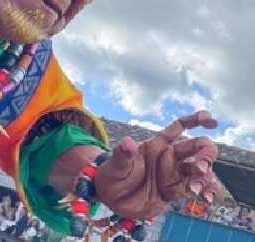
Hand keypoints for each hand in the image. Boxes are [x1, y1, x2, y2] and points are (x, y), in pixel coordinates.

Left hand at [95, 110, 219, 219]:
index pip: (179, 127)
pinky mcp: (176, 190)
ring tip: (198, 187)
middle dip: (206, 152)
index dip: (195, 120)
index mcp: (155, 145)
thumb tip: (128, 142)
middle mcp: (168, 157)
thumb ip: (123, 155)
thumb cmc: (112, 177)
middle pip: (195, 147)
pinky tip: (208, 197)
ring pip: (200, 168)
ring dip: (206, 175)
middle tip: (202, 166)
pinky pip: (197, 187)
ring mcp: (173, 173)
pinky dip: (206, 190)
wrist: (112, 201)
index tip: (210, 120)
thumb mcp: (115, 166)